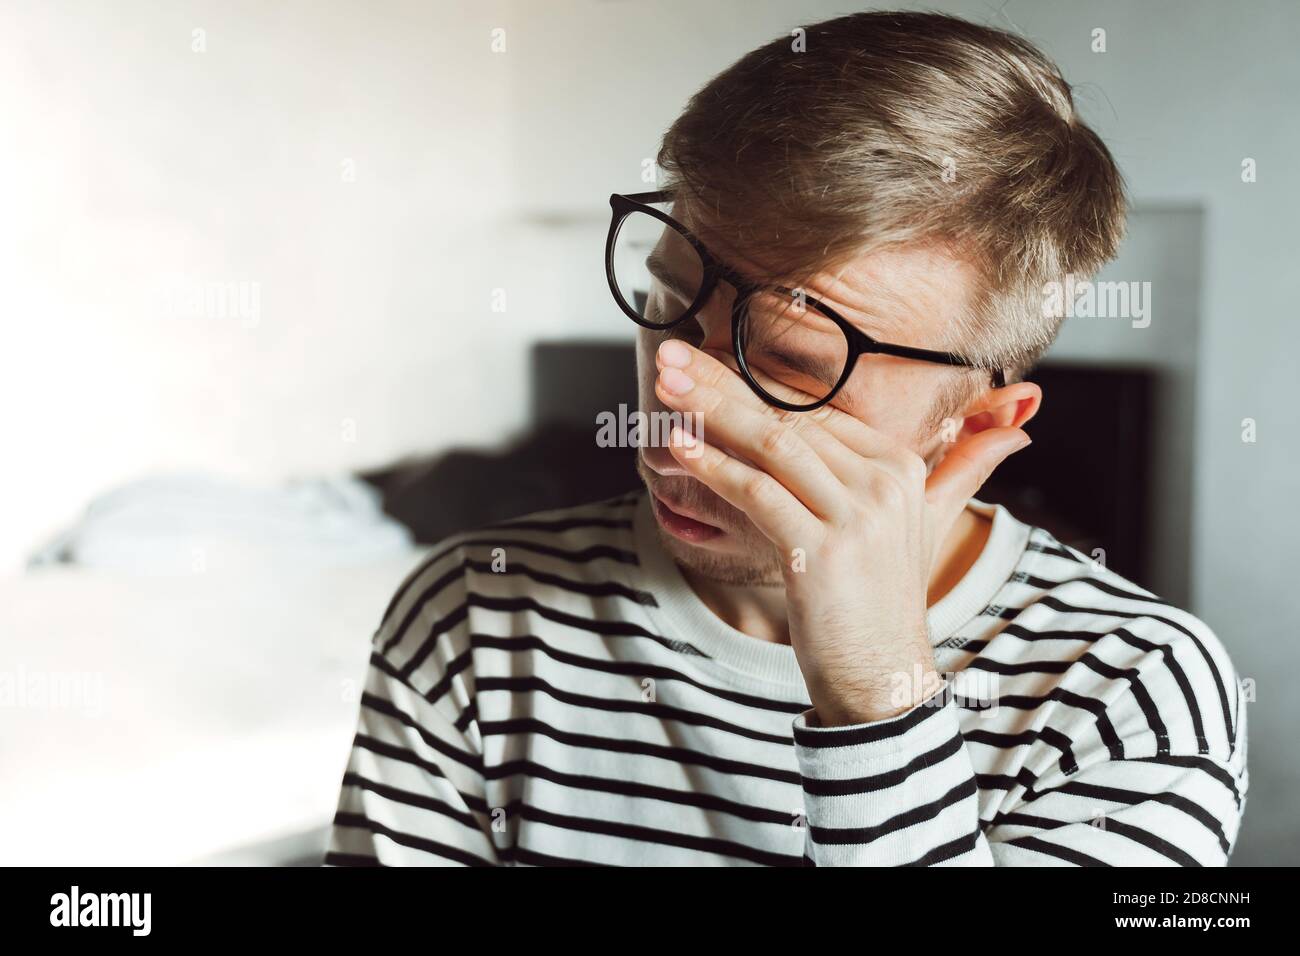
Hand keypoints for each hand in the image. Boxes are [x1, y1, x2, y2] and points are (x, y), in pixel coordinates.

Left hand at [653, 338, 1030, 725]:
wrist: (884, 680)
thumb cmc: (882, 600)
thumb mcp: (928, 523)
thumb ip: (962, 468)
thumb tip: (1021, 423)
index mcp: (901, 466)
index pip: (815, 412)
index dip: (756, 386)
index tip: (706, 365)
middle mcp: (884, 483)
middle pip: (790, 419)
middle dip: (723, 385)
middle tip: (671, 356)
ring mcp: (855, 516)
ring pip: (771, 445)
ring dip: (710, 410)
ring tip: (665, 383)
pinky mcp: (821, 551)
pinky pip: (758, 493)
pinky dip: (714, 467)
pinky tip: (678, 445)